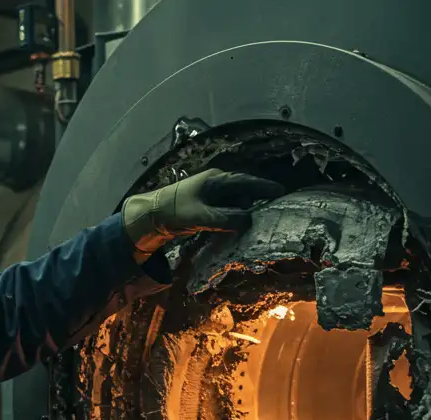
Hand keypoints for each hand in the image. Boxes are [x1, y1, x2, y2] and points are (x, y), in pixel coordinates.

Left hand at [121, 169, 286, 261]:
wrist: (150, 215)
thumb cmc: (174, 211)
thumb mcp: (201, 216)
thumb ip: (226, 218)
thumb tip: (249, 220)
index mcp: (215, 180)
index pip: (245, 182)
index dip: (263, 187)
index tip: (280, 191)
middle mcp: (214, 184)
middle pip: (242, 191)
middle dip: (255, 201)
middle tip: (271, 213)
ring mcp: (210, 194)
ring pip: (234, 202)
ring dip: (243, 211)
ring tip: (255, 224)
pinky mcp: (205, 205)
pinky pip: (225, 209)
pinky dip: (232, 217)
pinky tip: (237, 227)